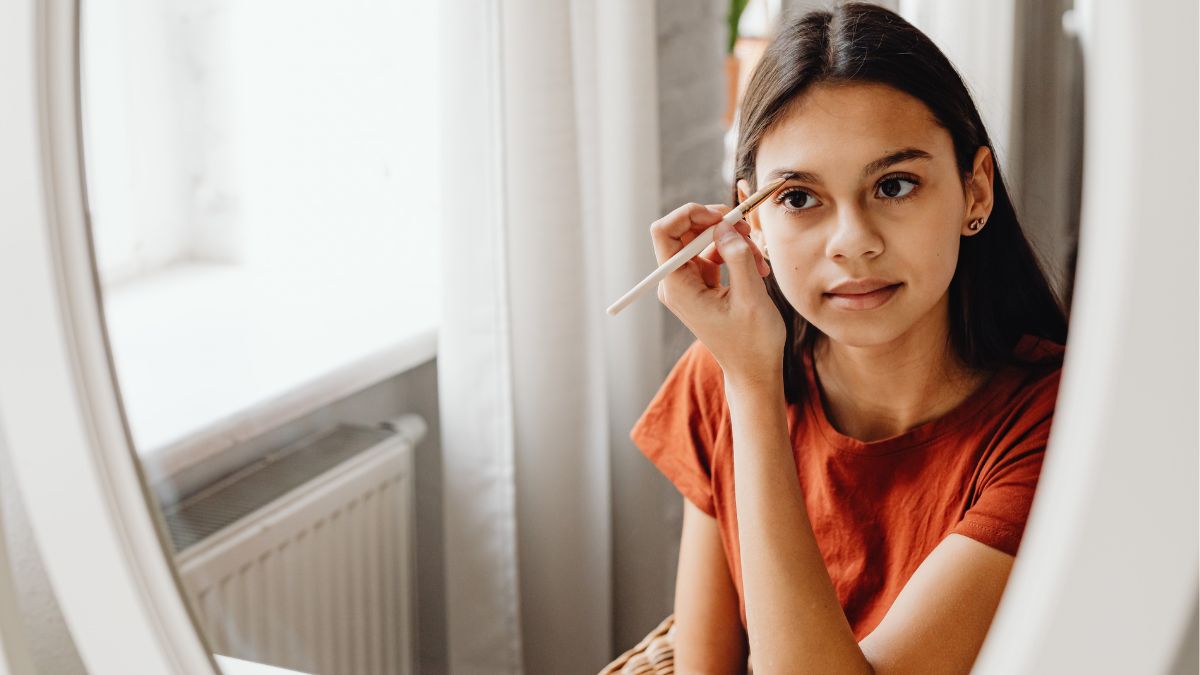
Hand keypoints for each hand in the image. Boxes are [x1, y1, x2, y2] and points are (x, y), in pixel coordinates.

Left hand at [650, 203, 785, 383]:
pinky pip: (714, 255)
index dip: (690, 214)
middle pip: (685, 232)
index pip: (665, 232)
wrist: (754, 370)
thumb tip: (724, 226)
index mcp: (677, 286)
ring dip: (733, 242)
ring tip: (760, 261)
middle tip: (748, 230)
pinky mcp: (702, 285)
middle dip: (718, 226)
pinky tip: (758, 269)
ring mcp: (688, 283)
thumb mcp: (751, 297)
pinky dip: (736, 255)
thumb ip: (737, 257)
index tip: (721, 216)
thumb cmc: (751, 342)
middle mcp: (676, 282)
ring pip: (704, 242)